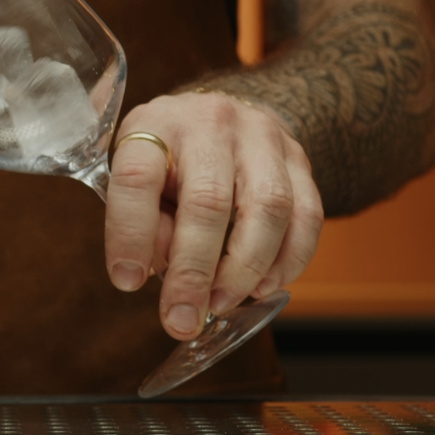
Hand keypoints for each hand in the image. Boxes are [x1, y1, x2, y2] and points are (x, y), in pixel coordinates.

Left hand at [103, 91, 322, 340]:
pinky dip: (289, 261)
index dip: (130, 235)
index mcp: (155, 125)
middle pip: (208, 201)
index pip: (137, 178)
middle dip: (195, 272)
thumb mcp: (137, 176)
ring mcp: (261, 137)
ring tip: (222, 303)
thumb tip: (160, 267)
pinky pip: (307, 216)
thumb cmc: (169, 158)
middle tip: (182, 318)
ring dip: (245, 270)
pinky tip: (263, 287)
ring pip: (268, 209)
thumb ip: (143, 219)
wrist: (220, 117)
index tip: (127, 282)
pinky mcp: (299, 159)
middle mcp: (210, 123)